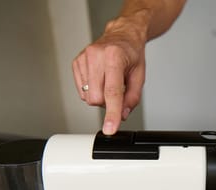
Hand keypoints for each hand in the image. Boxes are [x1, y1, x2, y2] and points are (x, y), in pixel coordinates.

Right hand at [72, 17, 146, 134]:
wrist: (122, 34)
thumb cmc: (131, 53)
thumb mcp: (139, 76)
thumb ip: (132, 98)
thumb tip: (121, 115)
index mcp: (114, 57)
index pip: (112, 92)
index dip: (111, 114)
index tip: (110, 128)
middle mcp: (96, 56)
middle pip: (96, 98)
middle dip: (107, 102)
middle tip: (117, 91)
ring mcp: (84, 58)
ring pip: (87, 97)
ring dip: (99, 96)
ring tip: (108, 81)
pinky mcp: (76, 62)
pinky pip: (81, 90)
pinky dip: (91, 90)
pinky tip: (99, 79)